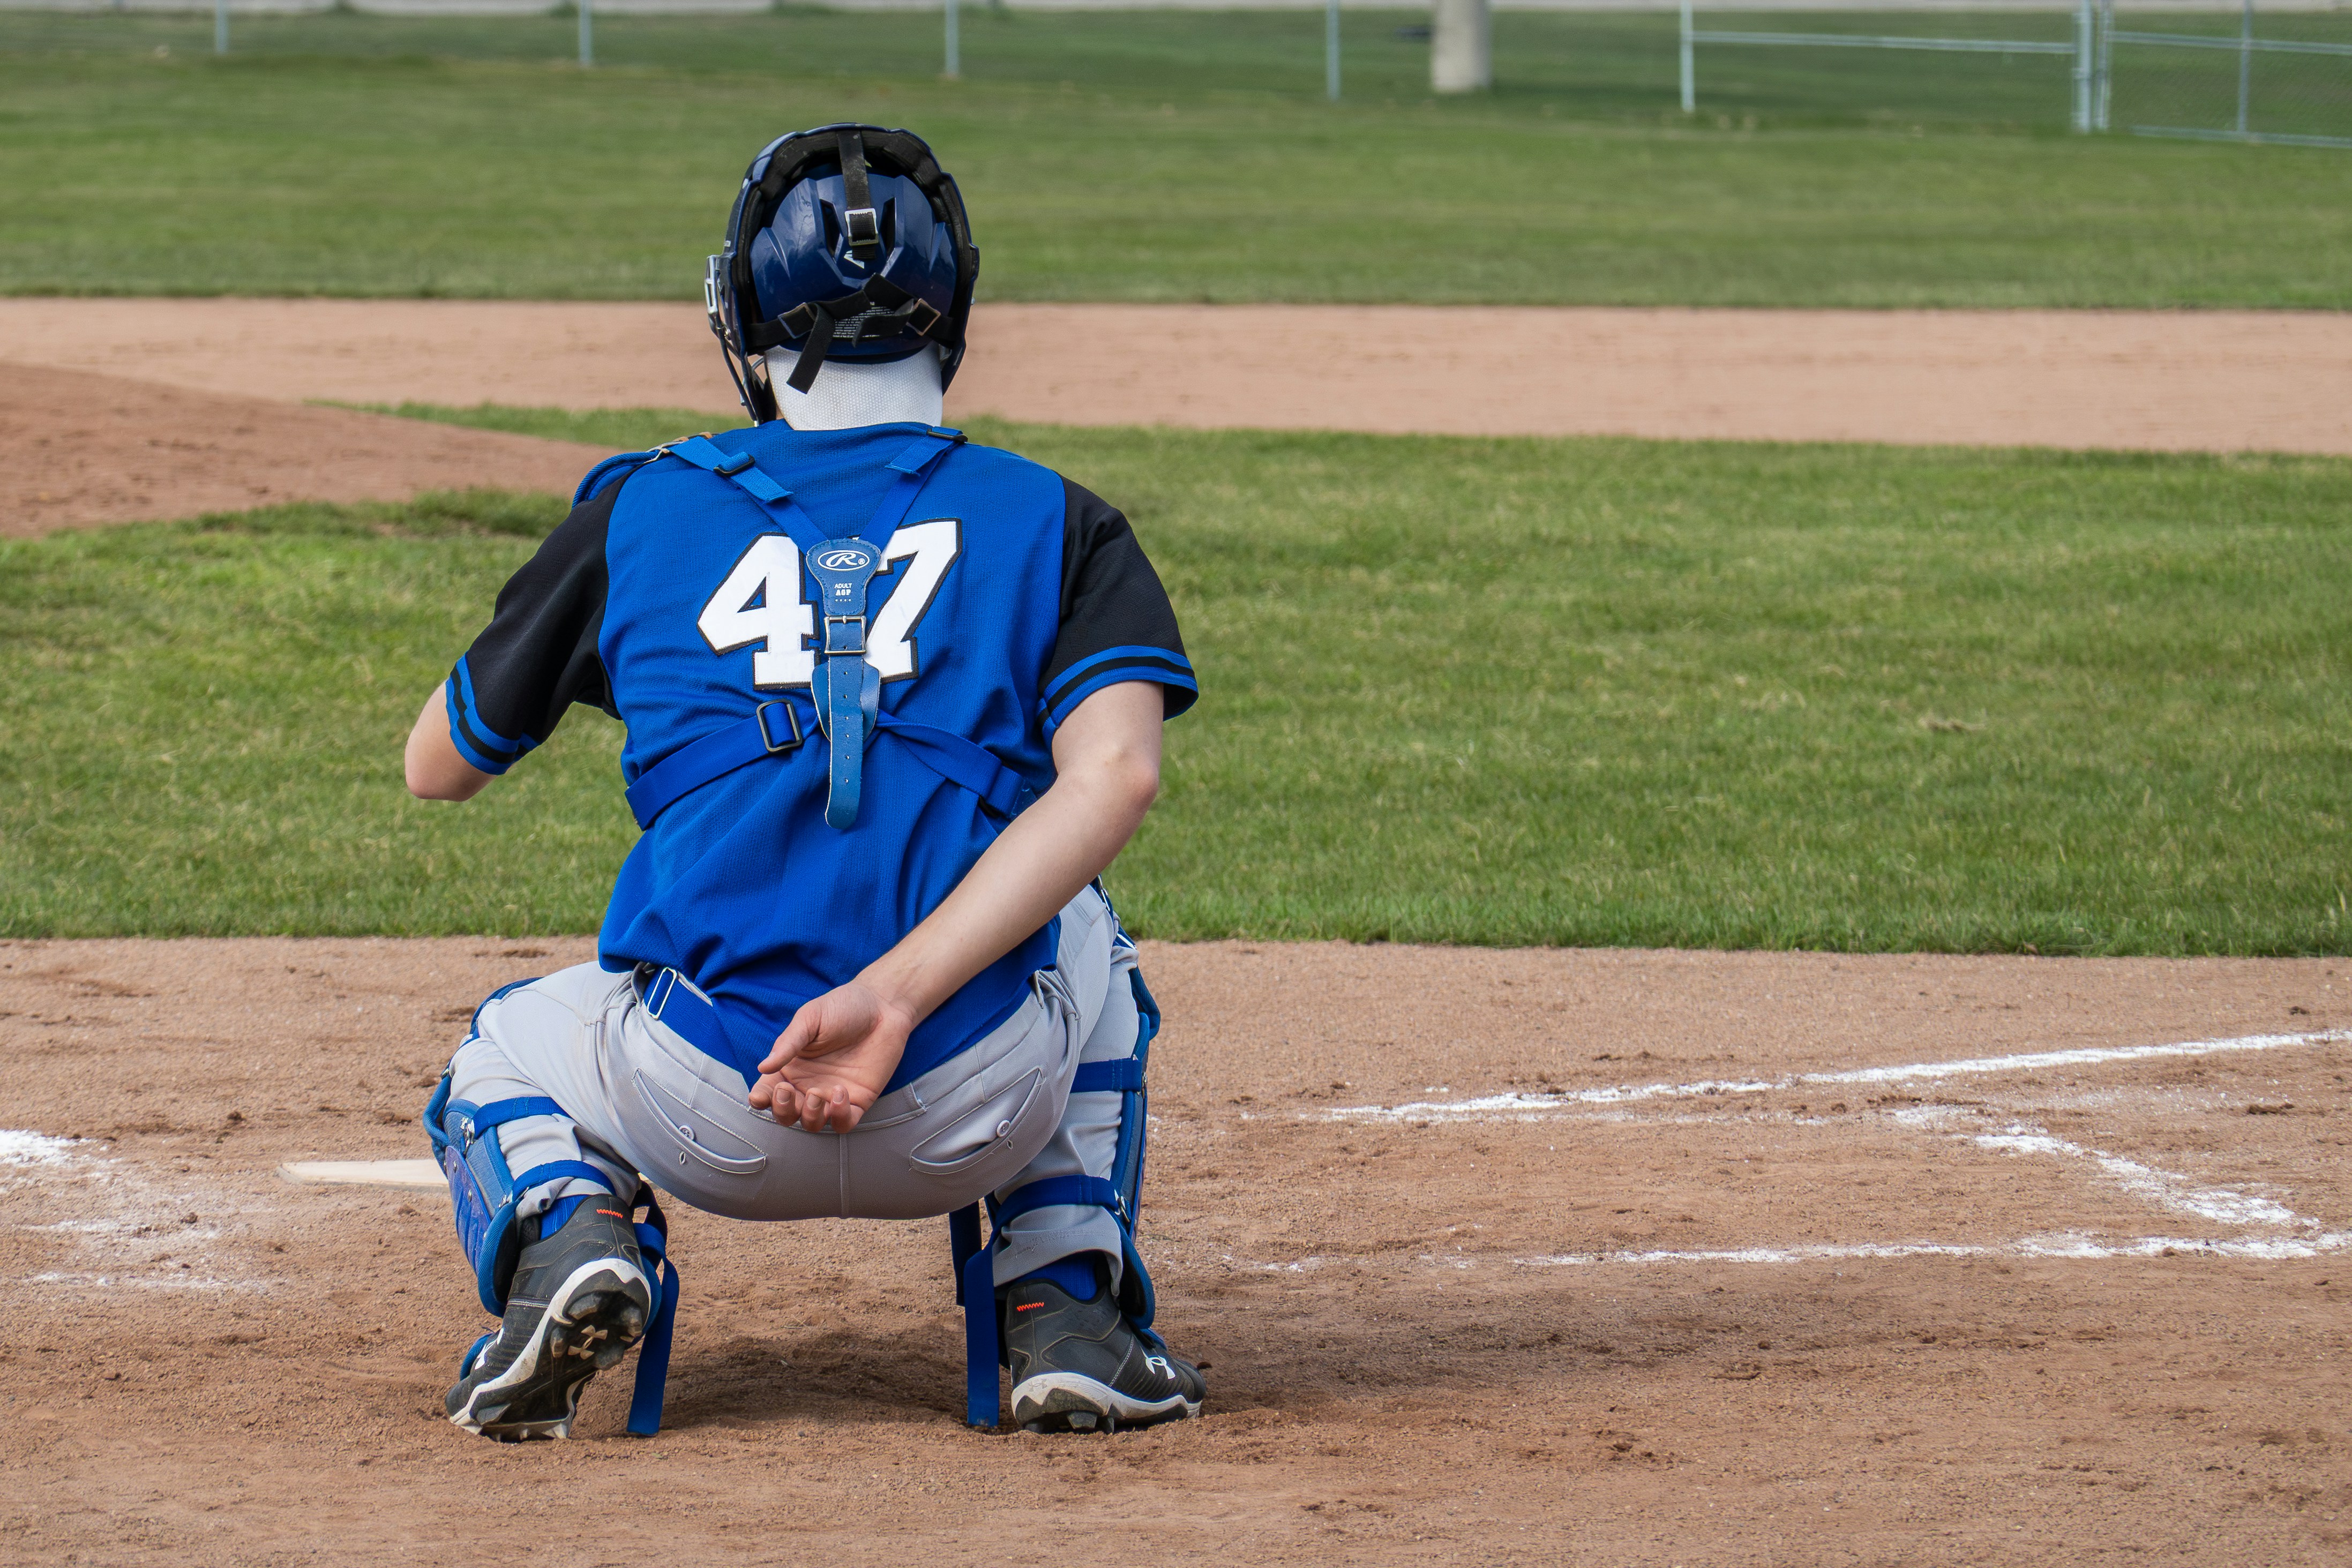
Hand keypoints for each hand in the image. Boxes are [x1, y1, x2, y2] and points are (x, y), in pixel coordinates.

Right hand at [748, 981, 916, 1132]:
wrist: (882, 1006)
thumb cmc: (843, 1007)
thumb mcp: (810, 1018)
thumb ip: (788, 1044)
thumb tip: (763, 1068)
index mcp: (790, 1066)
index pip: (767, 1092)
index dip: (760, 1099)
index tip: (760, 1095)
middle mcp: (808, 1085)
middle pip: (786, 1114)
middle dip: (783, 1109)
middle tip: (788, 1091)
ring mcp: (832, 1095)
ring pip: (812, 1124)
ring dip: (809, 1116)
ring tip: (817, 1094)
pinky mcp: (857, 1100)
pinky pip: (843, 1123)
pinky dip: (838, 1117)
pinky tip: (841, 1093)